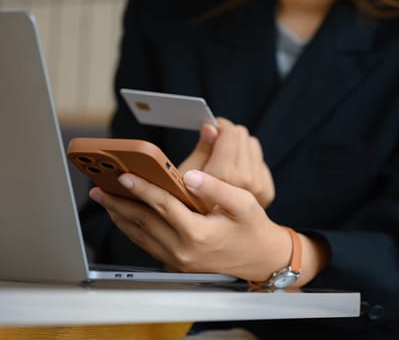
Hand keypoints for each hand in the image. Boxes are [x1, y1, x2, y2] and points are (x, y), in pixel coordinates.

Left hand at [89, 171, 289, 281]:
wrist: (260, 258)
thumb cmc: (253, 229)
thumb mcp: (243, 203)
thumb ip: (215, 188)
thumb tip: (189, 176)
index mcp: (198, 234)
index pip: (163, 206)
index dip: (142, 189)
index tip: (124, 176)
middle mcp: (183, 250)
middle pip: (143, 222)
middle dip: (119, 203)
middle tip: (99, 188)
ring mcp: (178, 259)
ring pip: (141, 236)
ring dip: (120, 217)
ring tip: (105, 200)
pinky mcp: (178, 262)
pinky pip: (148, 245)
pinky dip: (133, 230)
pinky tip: (125, 217)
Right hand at [179, 118, 274, 207]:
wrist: (218, 242)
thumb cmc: (193, 210)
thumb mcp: (187, 178)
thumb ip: (203, 150)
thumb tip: (210, 127)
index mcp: (224, 177)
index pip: (230, 133)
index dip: (218, 126)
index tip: (209, 129)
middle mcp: (245, 182)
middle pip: (241, 135)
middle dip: (227, 136)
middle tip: (213, 144)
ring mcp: (259, 188)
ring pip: (252, 144)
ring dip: (237, 148)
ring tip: (223, 162)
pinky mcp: (267, 192)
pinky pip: (259, 161)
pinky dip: (247, 162)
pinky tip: (234, 176)